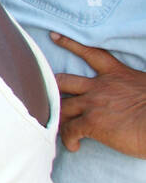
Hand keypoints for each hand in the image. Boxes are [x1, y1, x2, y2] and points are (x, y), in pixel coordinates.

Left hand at [51, 32, 145, 156]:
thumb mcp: (144, 85)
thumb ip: (129, 85)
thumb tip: (128, 94)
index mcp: (117, 74)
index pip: (90, 53)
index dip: (70, 44)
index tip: (54, 36)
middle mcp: (100, 86)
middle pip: (64, 81)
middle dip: (53, 87)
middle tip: (47, 95)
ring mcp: (93, 104)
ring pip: (62, 106)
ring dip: (59, 117)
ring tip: (61, 127)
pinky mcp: (91, 123)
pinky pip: (69, 130)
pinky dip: (68, 139)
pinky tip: (75, 146)